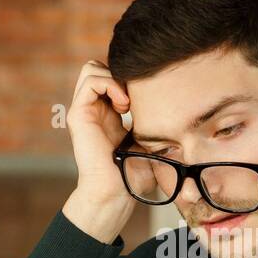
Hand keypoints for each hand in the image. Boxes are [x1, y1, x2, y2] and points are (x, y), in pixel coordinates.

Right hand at [62, 60, 137, 241]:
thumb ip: (152, 123)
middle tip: (135, 98)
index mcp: (108, 113)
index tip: (147, 97)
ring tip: (128, 104)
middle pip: (99, 66)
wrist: (116, 191)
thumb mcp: (148, 141)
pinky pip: (90, 80)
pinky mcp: (78, 113)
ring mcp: (84, 109)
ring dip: (114, 78)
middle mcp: (93, 108)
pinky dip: (109, 84)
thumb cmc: (134, 174)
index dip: (129, 78)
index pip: (112, 76)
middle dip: (120, 73)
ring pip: (92, 68)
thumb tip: (179, 110)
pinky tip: (123, 106)